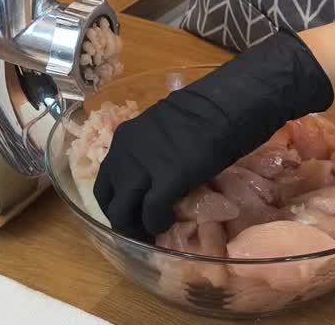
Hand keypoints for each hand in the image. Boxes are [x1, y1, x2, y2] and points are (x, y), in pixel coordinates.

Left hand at [93, 32, 334, 240]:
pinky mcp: (167, 179)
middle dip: (123, 220)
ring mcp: (143, 166)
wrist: (229, 104)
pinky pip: (152, 212)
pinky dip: (157, 224)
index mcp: (125, 138)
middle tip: (141, 230)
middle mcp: (125, 152)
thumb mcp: (163, 132)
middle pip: (109, 199)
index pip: (105, 180)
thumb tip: (153, 177)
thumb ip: (150, 152)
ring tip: (154, 231)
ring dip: (137, 227)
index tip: (131, 214)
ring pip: (124, 210)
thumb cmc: (205, 112)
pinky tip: (168, 224)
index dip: (115, 202)